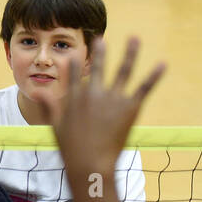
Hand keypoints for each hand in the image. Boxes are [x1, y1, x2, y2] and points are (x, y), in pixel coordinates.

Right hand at [40, 36, 164, 183]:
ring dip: (130, 53)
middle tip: (100, 38)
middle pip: (98, 67)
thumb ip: (49, 105)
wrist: (90, 163)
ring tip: (134, 38)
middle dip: (99, 51)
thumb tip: (39, 90)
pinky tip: (162, 64)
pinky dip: (154, 76)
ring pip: (123, 70)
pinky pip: (144, 87)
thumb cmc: (71, 148)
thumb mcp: (55, 125)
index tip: (73, 54)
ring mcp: (113, 98)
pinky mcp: (130, 107)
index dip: (74, 64)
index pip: (74, 74)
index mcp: (75, 97)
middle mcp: (94, 93)